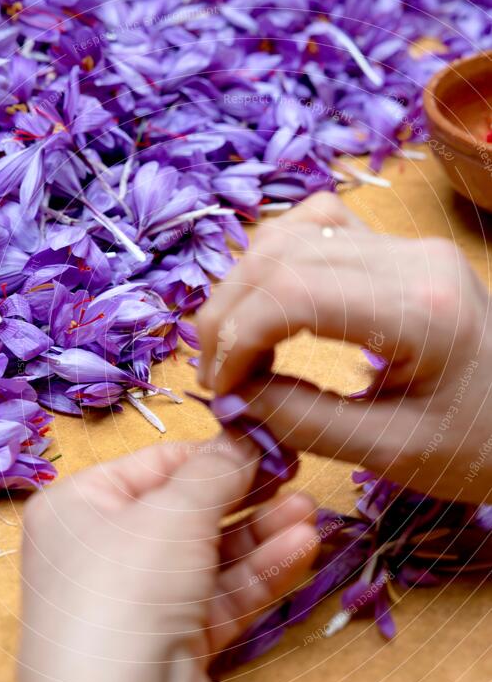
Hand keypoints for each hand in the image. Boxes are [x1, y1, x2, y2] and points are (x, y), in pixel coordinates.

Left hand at [19, 434, 316, 681]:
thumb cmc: (126, 588)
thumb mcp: (174, 511)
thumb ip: (216, 470)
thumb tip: (245, 437)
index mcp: (81, 507)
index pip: (156, 464)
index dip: (214, 452)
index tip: (266, 441)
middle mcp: (105, 551)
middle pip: (188, 510)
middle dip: (246, 495)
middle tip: (297, 474)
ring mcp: (140, 599)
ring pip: (211, 554)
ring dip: (262, 532)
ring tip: (309, 512)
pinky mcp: (174, 639)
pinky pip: (221, 595)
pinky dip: (259, 573)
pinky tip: (301, 548)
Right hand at [197, 192, 491, 503]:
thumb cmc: (473, 446)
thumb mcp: (390, 452)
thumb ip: (302, 420)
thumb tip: (230, 394)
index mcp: (422, 310)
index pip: (293, 291)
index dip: (236, 335)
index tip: (218, 388)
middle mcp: (413, 258)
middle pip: (282, 256)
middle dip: (229, 315)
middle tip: (215, 374)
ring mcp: (407, 245)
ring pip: (292, 233)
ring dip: (245, 286)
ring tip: (234, 345)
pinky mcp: (398, 248)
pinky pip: (317, 229)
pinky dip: (275, 262)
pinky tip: (266, 302)